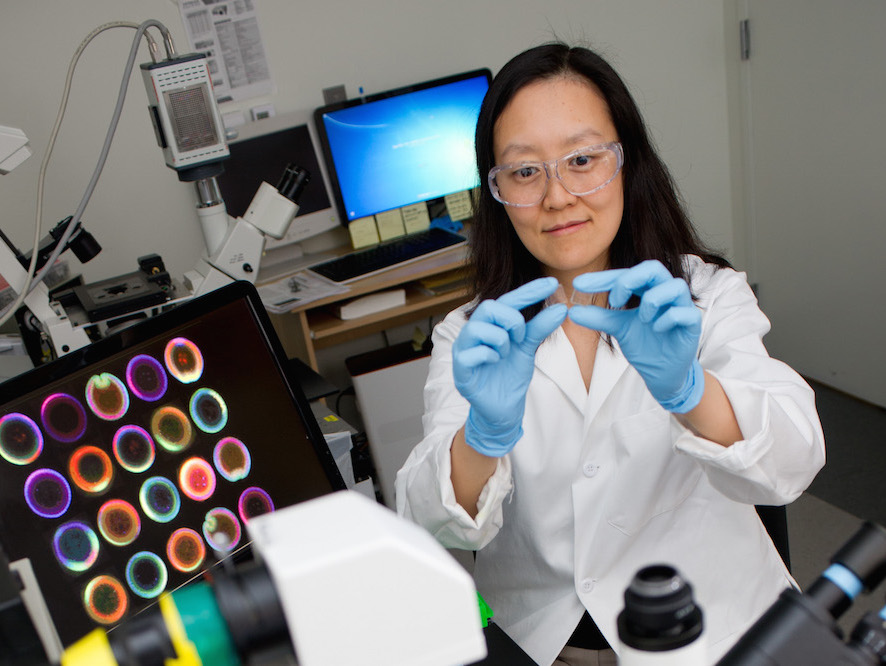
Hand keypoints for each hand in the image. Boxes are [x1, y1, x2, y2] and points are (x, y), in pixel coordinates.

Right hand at [453, 277, 567, 456]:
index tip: (552, 284)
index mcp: (490, 325)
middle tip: (520, 337)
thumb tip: (561, 308)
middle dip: (511, 320)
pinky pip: (471, 353)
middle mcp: (474, 333)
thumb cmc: (510, 377)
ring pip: (478, 328)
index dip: (529, 292)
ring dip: (500, 340)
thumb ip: (539, 328)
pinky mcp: (460, 370)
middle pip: (488, 307)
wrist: (503, 410)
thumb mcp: (528, 348)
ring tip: (506, 353)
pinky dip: (489, 355)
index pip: (508, 301)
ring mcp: (464, 350)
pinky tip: (495, 363)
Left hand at [568, 260, 703, 412]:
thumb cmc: (645, 345)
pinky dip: (667, 318)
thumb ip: (598, 318)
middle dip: (631, 279)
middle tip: (614, 299)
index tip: (579, 284)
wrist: (662, 373)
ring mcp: (681, 307)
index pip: (625, 274)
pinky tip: (656, 329)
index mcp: (646, 290)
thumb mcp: (618, 329)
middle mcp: (665, 293)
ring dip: (652, 300)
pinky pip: (684, 312)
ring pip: (674, 286)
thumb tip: (573, 311)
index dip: (603, 278)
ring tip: (641, 318)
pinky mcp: (693, 324)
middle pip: (654, 268)